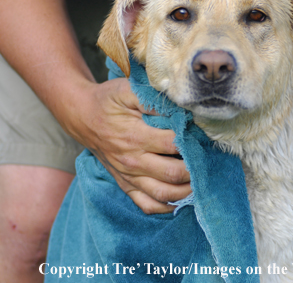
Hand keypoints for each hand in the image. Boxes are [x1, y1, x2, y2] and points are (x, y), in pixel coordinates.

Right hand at [62, 77, 191, 213]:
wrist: (82, 117)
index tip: (201, 134)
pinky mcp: (125, 185)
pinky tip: (181, 196)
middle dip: (195, 167)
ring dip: (186, 190)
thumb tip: (177, 108)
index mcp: (134, 137)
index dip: (191, 139)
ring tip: (201, 178)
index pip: (172, 144)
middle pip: (173, 173)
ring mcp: (128, 177)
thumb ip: (151, 99)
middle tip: (207, 157)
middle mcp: (132, 161)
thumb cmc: (107, 101)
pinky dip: (167, 206)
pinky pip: (147, 205)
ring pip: (163, 194)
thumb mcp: (126, 90)